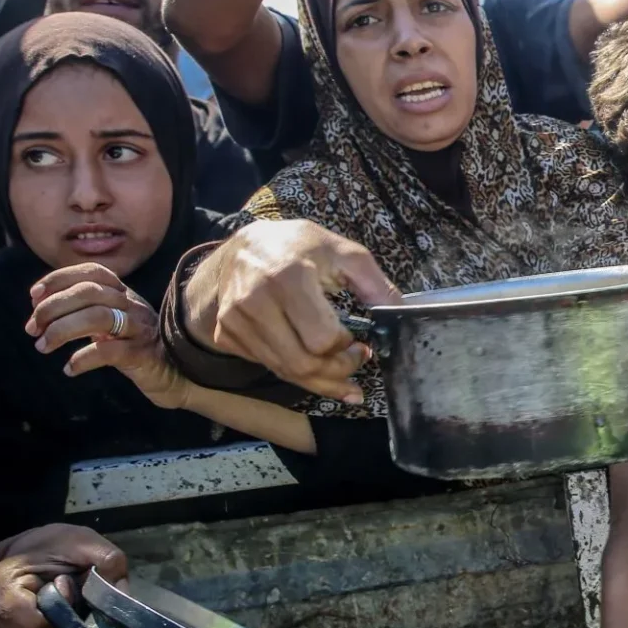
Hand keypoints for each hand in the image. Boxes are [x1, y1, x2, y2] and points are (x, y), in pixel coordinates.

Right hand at [0, 525, 126, 627]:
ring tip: (60, 608)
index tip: (66, 584)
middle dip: (64, 626)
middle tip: (68, 600)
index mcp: (3, 589)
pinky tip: (55, 621)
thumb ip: (107, 562)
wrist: (25, 550)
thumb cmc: (54, 546)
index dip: (61, 609)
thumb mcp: (85, 542)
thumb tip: (122, 595)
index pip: (36, 625)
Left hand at [27, 264, 189, 408]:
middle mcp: (133, 305)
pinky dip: (83, 359)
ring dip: (62, 330)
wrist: (175, 375)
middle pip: (89, 292)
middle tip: (32, 329)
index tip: (33, 296)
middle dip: (52, 307)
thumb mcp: (111, 321)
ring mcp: (140, 329)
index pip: (92, 272)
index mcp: (124, 293)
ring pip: (98, 317)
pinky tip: (69, 368)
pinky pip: (109, 352)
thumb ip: (84, 309)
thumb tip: (39, 306)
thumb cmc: (133, 346)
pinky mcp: (143, 355)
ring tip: (43, 346)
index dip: (60, 278)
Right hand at [185, 219, 398, 403]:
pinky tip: (312, 367)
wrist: (243, 248)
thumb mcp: (343, 252)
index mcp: (288, 277)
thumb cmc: (299, 247)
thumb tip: (402, 314)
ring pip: (284, 371)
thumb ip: (375, 283)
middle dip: (337, 371)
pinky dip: (293, 372)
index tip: (361, 343)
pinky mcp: (226, 333)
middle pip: (302, 363)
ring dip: (319, 380)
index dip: (347, 349)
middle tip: (355, 361)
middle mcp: (255, 300)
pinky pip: (267, 366)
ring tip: (341, 373)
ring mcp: (235, 319)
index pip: (321, 339)